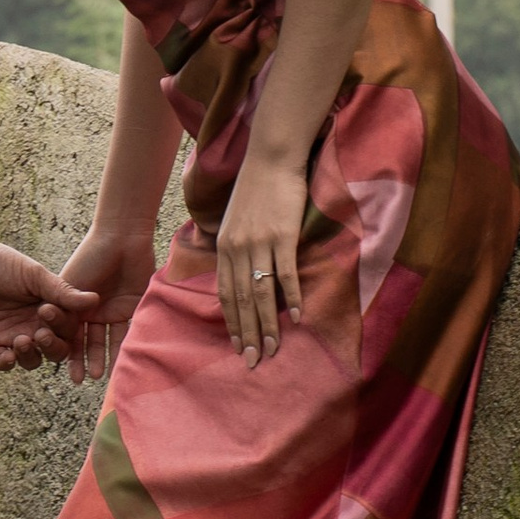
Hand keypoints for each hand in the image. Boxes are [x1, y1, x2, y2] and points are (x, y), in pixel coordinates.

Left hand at [0, 238, 93, 373]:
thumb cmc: (2, 264)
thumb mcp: (34, 275)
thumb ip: (61, 291)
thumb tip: (94, 299)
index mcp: (50, 309)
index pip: (68, 329)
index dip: (63, 327)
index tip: (47, 312)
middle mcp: (35, 326)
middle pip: (53, 350)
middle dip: (50, 347)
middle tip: (40, 335)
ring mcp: (13, 337)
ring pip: (31, 360)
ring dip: (29, 356)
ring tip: (20, 341)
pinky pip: (3, 363)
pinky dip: (6, 363)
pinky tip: (5, 355)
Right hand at [48, 223, 158, 383]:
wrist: (121, 239)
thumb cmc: (90, 257)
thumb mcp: (71, 286)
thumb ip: (65, 310)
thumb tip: (56, 340)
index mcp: (74, 304)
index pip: (68, 335)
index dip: (68, 354)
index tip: (67, 374)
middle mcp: (92, 310)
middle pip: (88, 340)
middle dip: (86, 359)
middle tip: (84, 378)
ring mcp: (112, 309)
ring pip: (107, 339)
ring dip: (104, 357)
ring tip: (101, 376)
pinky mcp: (132, 307)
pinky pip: (128, 330)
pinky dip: (125, 346)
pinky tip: (122, 362)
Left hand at [211, 160, 310, 367]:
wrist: (271, 158)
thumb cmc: (255, 189)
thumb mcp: (234, 221)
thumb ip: (235, 250)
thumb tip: (239, 277)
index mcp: (224, 247)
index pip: (225, 294)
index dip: (231, 323)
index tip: (236, 347)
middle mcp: (237, 248)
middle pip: (240, 300)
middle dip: (246, 334)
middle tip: (252, 361)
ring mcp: (259, 243)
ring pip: (260, 293)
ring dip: (267, 324)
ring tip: (272, 349)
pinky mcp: (282, 235)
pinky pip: (285, 273)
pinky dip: (290, 297)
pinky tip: (295, 316)